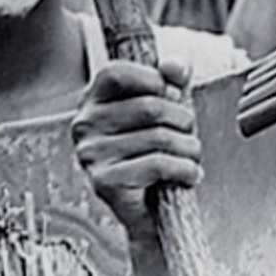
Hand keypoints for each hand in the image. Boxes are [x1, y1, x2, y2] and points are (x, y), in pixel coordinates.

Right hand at [72, 59, 202, 243]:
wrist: (150, 208)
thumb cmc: (156, 149)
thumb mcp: (167, 106)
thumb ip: (172, 79)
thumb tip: (175, 66)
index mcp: (93, 99)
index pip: (118, 73)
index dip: (155, 80)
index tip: (172, 97)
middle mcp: (84, 125)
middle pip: (150, 106)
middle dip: (183, 120)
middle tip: (189, 134)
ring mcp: (90, 154)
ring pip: (159, 137)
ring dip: (189, 147)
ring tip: (191, 156)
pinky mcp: (103, 182)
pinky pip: (157, 164)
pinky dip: (185, 169)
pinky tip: (190, 174)